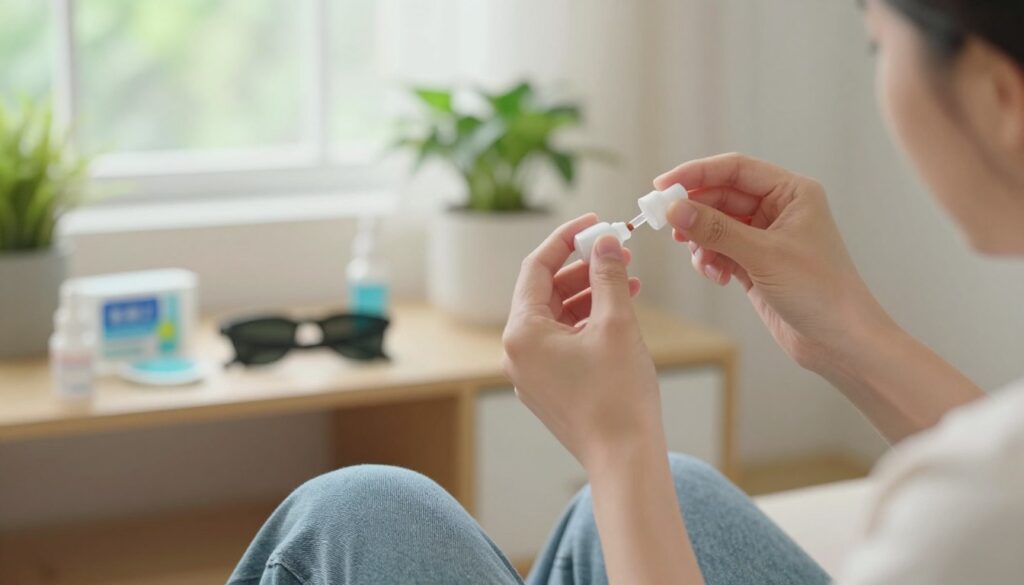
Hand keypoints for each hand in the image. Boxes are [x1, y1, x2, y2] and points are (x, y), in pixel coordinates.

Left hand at [502, 214, 663, 469]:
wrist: (624, 458)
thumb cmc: (618, 395)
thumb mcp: (616, 323)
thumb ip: (608, 275)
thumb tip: (605, 242)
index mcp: (522, 332)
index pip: (537, 268)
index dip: (566, 239)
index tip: (594, 224)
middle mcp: (517, 352)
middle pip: (546, 292)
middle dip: (583, 268)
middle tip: (618, 251)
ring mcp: (531, 373)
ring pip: (557, 317)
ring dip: (590, 294)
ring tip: (628, 280)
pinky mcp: (549, 388)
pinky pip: (563, 342)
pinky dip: (588, 323)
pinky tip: (619, 313)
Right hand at [654, 153, 894, 373]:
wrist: (840, 341)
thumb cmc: (819, 291)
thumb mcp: (763, 255)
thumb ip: (716, 229)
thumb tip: (674, 210)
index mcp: (791, 193)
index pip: (735, 170)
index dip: (696, 173)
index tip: (662, 186)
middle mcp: (778, 210)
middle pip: (721, 196)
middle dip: (694, 211)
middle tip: (665, 224)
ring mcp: (765, 237)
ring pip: (716, 225)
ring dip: (702, 241)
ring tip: (702, 260)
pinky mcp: (755, 263)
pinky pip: (720, 250)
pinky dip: (710, 260)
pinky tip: (718, 277)